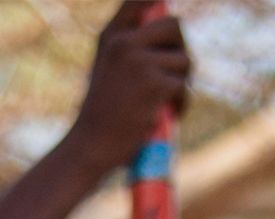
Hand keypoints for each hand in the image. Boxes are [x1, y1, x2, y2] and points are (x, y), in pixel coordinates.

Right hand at [67, 0, 191, 177]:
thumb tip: (162, 22)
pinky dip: (182, 103)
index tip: (162, 2)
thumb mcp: (106, 68)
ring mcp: (140, 63)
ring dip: (183, 83)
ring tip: (170, 102)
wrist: (90, 147)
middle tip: (178, 72)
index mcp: (112, 35)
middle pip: (175, 26)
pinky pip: (183, 86)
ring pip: (184, 61)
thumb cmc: (101, 114)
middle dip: (182, 49)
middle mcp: (125, 43)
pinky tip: (171, 115)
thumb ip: (128, 45)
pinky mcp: (155, 86)